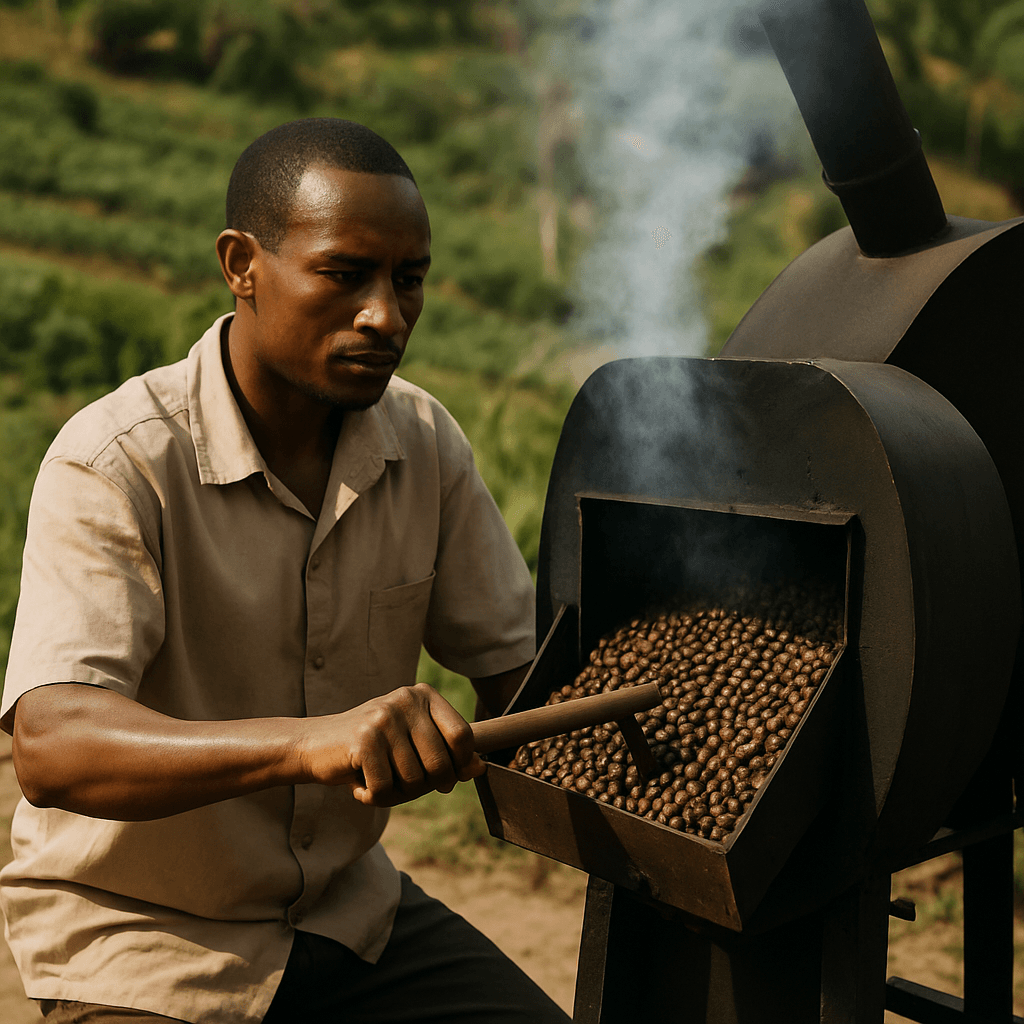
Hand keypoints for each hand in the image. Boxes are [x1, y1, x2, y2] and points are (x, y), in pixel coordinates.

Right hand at [297, 683, 484, 806]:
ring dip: (396, 794)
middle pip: (440, 764)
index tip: (443, 777)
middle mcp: (406, 700)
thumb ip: (447, 754)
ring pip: (413, 780)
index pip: (462, 736)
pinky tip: (360, 784)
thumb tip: (480, 767)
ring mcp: (384, 717)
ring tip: (377, 780)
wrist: (316, 745)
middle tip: (402, 785)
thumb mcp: (412, 745)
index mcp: (423, 695)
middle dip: (424, 787)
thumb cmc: (373, 748)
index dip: (458, 765)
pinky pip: (384, 788)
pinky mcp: (363, 739)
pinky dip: (373, 797)